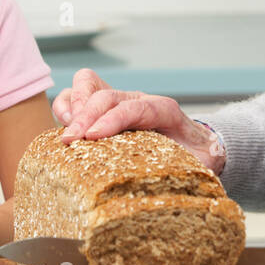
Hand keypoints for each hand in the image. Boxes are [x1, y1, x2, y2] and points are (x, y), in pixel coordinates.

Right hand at [51, 68, 224, 173]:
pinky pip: (78, 96)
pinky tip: (62, 129)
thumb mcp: (202, 163)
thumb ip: (193, 169)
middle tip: (71, 141)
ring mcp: (120, 103)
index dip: (112, 120)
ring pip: (88, 83)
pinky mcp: (104, 111)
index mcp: (165, 112)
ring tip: (66, 133)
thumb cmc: (195, 156)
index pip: (136, 107)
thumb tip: (183, 181)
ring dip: (73, 105)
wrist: (197, 145)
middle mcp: (138, 101)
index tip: (92, 137)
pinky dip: (65, 108)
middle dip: (86, 114)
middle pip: (107, 94)